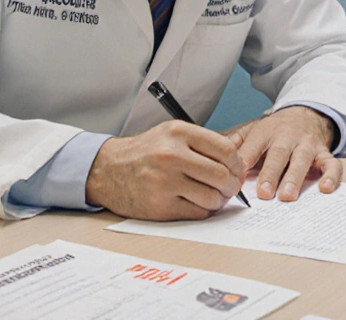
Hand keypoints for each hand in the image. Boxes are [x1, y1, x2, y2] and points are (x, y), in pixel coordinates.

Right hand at [86, 120, 244, 220]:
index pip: (226, 150)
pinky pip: (197, 212)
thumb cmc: (145, 152)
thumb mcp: (171, 134)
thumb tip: (237, 163)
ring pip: (212, 197)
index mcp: (179, 133)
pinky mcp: (160, 206)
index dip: (238, 164)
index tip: (237, 171)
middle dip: (232, 185)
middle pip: (221, 175)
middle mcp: (171, 156)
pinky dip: (204, 210)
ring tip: (215, 196)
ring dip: (220, 200)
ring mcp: (165, 182)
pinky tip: (199, 203)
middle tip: (231, 188)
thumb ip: (203, 144)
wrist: (107, 170)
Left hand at [225, 106, 340, 201]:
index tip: (235, 180)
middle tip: (264, 193)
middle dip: (271, 174)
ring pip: (303, 160)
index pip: (253, 147)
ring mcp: (307, 145)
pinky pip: (331, 163)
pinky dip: (331, 176)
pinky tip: (325, 188)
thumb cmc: (274, 131)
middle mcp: (288, 137)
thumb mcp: (253, 132)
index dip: (244, 163)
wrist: (305, 114)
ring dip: (295, 178)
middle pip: (279, 154)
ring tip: (288, 196)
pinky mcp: (324, 153)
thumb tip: (212, 160)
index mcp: (266, 132)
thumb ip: (235, 146)